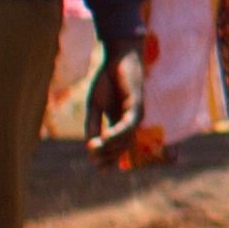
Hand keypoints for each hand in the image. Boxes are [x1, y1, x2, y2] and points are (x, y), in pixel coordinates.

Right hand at [85, 42, 147, 158]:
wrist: (116, 57)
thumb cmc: (107, 80)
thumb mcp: (94, 105)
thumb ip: (93, 124)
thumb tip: (90, 146)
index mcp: (119, 122)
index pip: (117, 146)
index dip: (109, 159)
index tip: (99, 170)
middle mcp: (130, 121)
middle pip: (122, 146)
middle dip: (108, 155)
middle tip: (94, 160)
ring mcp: (136, 114)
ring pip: (126, 138)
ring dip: (110, 146)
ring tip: (94, 149)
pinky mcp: (138, 105)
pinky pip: (129, 124)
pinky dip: (118, 133)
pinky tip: (106, 137)